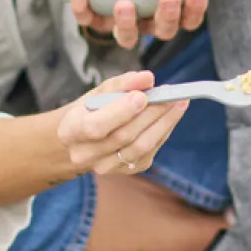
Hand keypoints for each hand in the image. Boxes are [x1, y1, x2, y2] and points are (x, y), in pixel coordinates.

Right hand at [57, 70, 187, 176]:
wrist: (80, 141)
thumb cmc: (89, 111)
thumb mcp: (98, 93)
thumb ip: (122, 84)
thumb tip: (148, 79)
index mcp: (71, 131)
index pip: (96, 126)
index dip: (121, 112)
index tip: (143, 96)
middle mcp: (86, 154)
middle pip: (124, 136)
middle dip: (151, 113)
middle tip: (172, 95)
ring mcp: (106, 167)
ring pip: (140, 148)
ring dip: (163, 124)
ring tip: (178, 103)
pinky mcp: (125, 171)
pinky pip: (148, 153)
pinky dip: (162, 133)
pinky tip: (169, 118)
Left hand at [71, 0, 208, 51]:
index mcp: (171, 9)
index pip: (189, 18)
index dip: (195, 10)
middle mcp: (149, 21)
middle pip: (163, 30)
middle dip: (167, 16)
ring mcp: (123, 23)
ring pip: (127, 35)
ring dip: (127, 23)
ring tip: (124, 4)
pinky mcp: (97, 18)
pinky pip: (89, 19)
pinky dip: (83, 9)